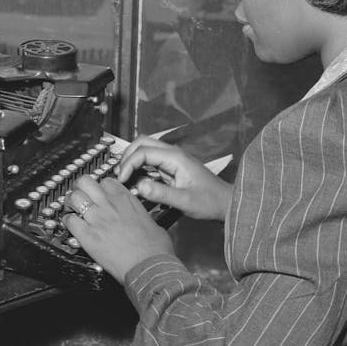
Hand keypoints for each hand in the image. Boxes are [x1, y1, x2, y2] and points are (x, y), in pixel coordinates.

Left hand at [63, 175, 174, 281]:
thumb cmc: (156, 250)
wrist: (150, 267)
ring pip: (74, 197)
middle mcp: (110, 205)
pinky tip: (71, 225)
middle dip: (80, 188)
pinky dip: (67, 221)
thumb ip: (141, 215)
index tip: (99, 194)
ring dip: (71, 203)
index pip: (105, 181)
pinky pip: (69, 220)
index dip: (100, 187)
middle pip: (85, 182)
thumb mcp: (153, 223)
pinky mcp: (88, 235)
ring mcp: (97, 218)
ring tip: (73, 209)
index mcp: (126, 199)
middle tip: (80, 196)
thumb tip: (141, 219)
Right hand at [116, 136, 231, 221]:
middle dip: (127, 156)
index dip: (129, 164)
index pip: (144, 152)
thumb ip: (161, 194)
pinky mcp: (171, 166)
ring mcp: (172, 159)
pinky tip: (137, 179)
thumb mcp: (185, 201)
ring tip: (125, 176)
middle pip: (142, 143)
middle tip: (120, 174)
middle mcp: (173, 154)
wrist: (225, 203)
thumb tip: (139, 186)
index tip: (122, 179)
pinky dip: (139, 166)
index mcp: (176, 157)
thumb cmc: (210, 201)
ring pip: (145, 149)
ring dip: (132, 159)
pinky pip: (150, 160)